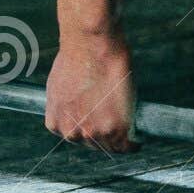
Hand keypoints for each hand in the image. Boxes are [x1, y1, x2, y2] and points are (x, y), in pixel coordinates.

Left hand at [45, 31, 136, 151]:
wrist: (90, 46)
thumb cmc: (76, 59)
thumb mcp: (60, 88)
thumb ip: (68, 106)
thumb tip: (78, 110)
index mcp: (56, 123)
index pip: (76, 138)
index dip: (90, 130)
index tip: (99, 126)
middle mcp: (72, 132)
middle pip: (93, 144)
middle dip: (104, 134)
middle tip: (116, 123)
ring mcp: (94, 132)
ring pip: (112, 146)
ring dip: (120, 139)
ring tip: (128, 128)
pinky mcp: (116, 128)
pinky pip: (128, 145)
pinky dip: (135, 143)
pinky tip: (138, 139)